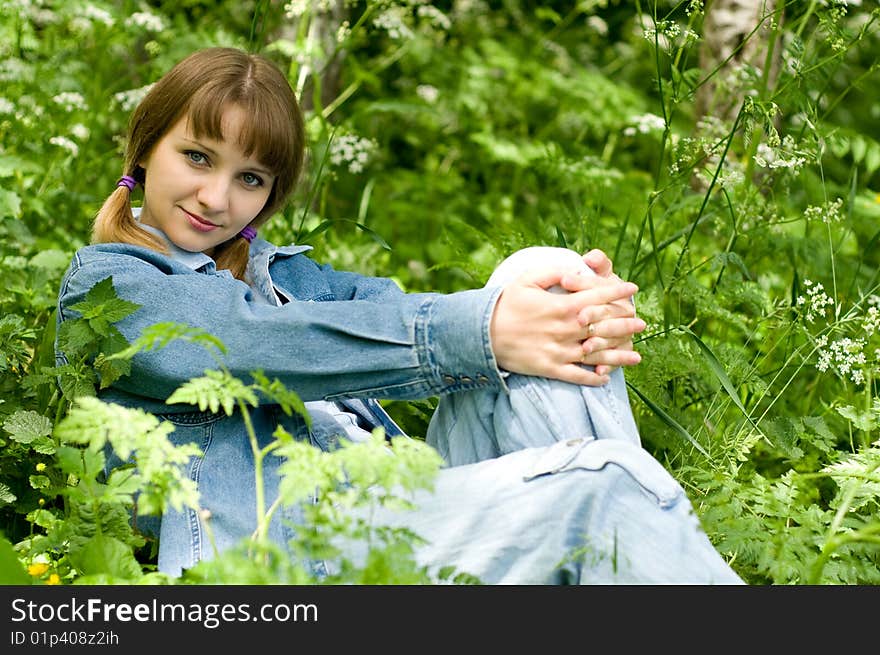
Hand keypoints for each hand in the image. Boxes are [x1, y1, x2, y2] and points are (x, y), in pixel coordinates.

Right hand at [490, 266, 641, 385]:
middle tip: (640, 322)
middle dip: (626, 323)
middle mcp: (566, 329)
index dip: (618, 290)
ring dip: (619, 355)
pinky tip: (606, 379)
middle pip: (605, 326)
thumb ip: (553, 271)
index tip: (632, 288)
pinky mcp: (550, 369)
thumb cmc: (503, 304)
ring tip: (636, 356)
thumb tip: (576, 269)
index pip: (599, 296)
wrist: (481, 334)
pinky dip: (593, 378)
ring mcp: (560, 351)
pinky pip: (578, 376)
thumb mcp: (526, 279)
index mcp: (563, 305)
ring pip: (598, 354)